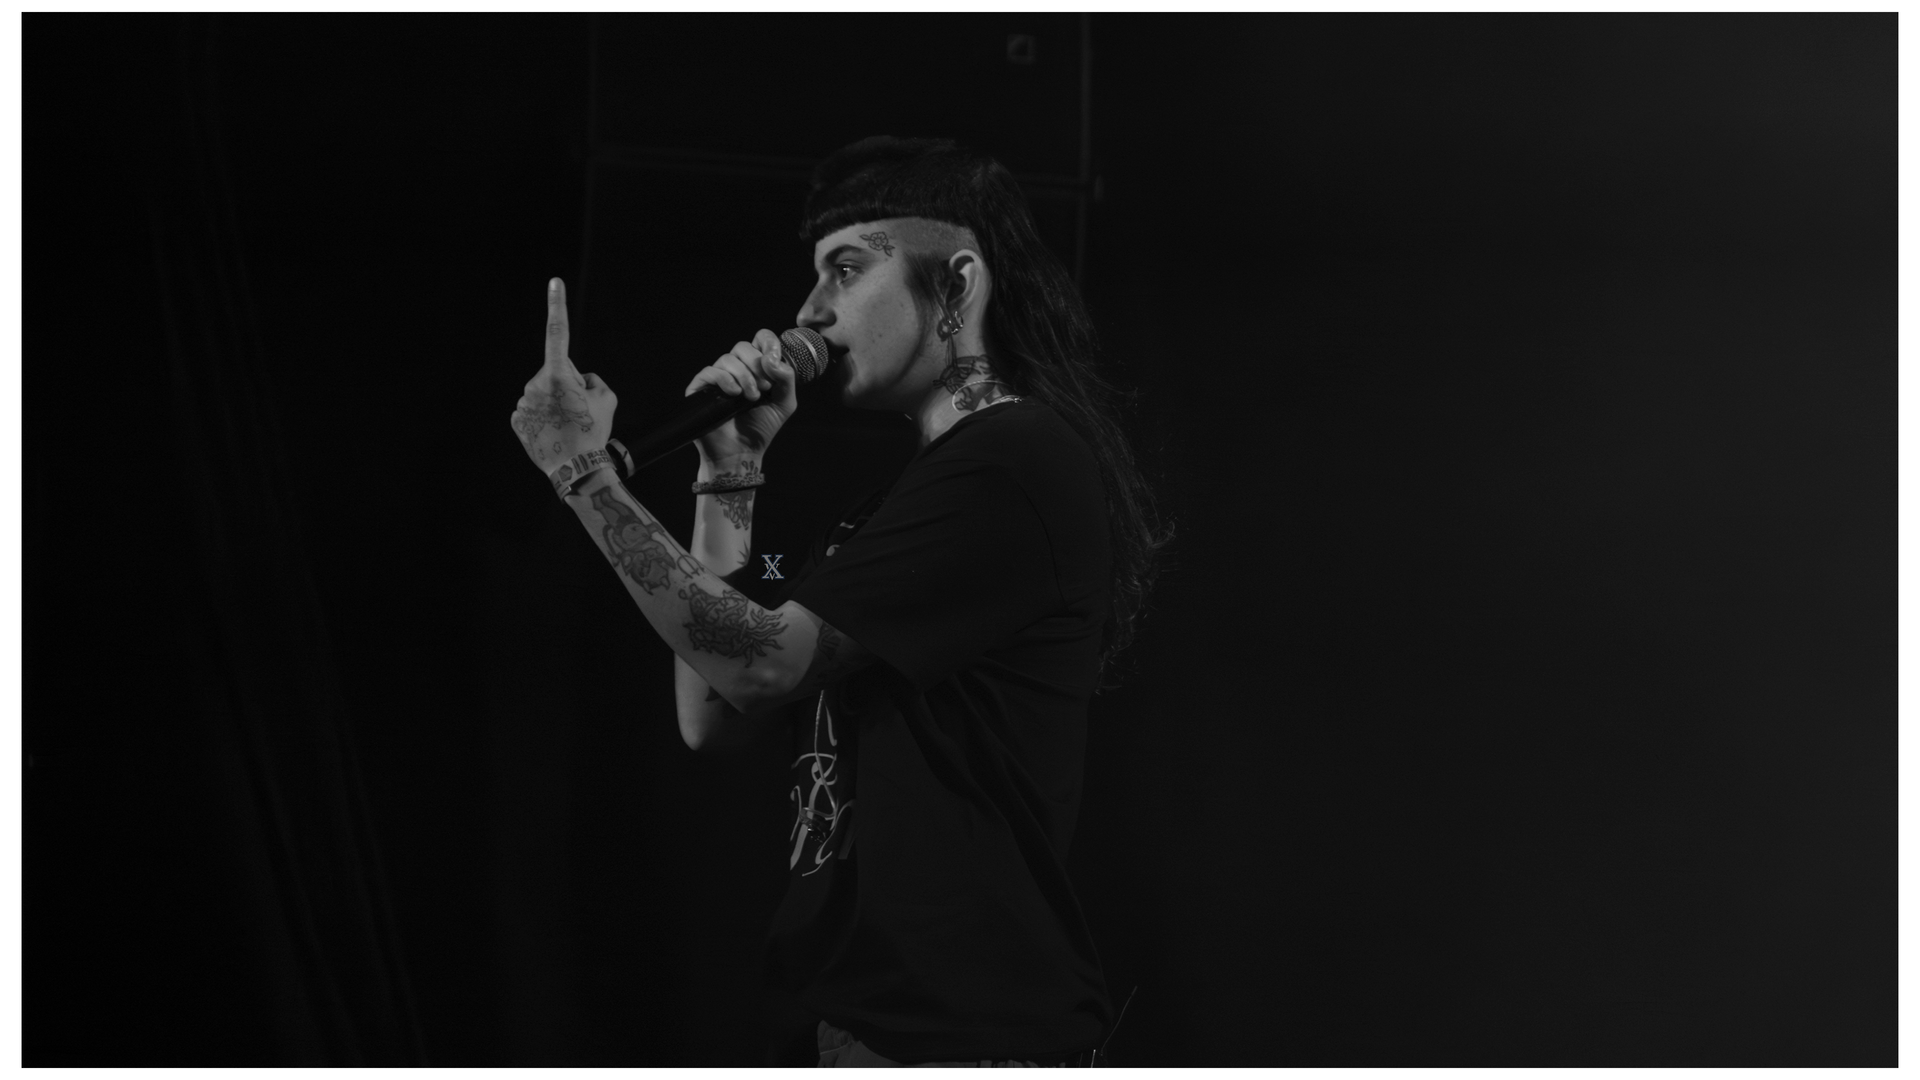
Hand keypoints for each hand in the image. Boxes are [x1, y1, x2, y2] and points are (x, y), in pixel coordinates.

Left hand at [511, 278, 616, 474]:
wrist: (576, 469)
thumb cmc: (594, 432)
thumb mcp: (608, 399)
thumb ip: (593, 380)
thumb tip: (579, 379)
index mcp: (559, 374)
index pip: (558, 333)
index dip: (557, 305)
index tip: (554, 282)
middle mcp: (535, 384)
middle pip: (554, 372)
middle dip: (566, 384)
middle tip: (580, 410)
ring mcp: (523, 403)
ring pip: (542, 392)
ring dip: (555, 403)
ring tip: (567, 425)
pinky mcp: (516, 420)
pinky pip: (532, 410)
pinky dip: (542, 417)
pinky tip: (552, 432)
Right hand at [687, 329, 798, 461]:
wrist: (741, 452)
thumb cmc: (761, 428)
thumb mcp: (785, 403)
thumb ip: (786, 378)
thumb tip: (771, 359)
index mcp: (756, 368)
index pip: (760, 339)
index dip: (768, 343)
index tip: (774, 360)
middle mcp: (736, 369)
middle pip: (743, 346)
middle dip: (757, 365)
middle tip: (764, 387)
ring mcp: (718, 378)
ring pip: (727, 359)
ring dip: (744, 377)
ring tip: (751, 398)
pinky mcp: (701, 388)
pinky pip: (711, 371)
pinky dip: (725, 380)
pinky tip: (735, 395)